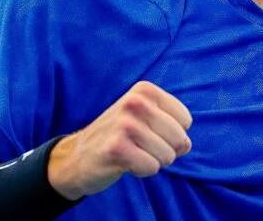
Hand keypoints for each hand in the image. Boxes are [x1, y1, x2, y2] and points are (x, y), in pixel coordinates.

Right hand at [47, 81, 192, 199]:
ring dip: (153, 161)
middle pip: (179, 138)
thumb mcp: (146, 118)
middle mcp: (135, 102)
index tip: (151, 133)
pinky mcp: (116, 147)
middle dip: (166, 151)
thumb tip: (185, 145)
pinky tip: (124, 163)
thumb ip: (173, 125)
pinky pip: (151, 167)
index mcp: (145, 91)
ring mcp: (125, 124)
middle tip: (142, 147)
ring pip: (167, 155)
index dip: (174, 134)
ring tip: (132, 153)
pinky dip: (142, 170)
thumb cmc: (120, 137)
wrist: (77, 157)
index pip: (185, 120)